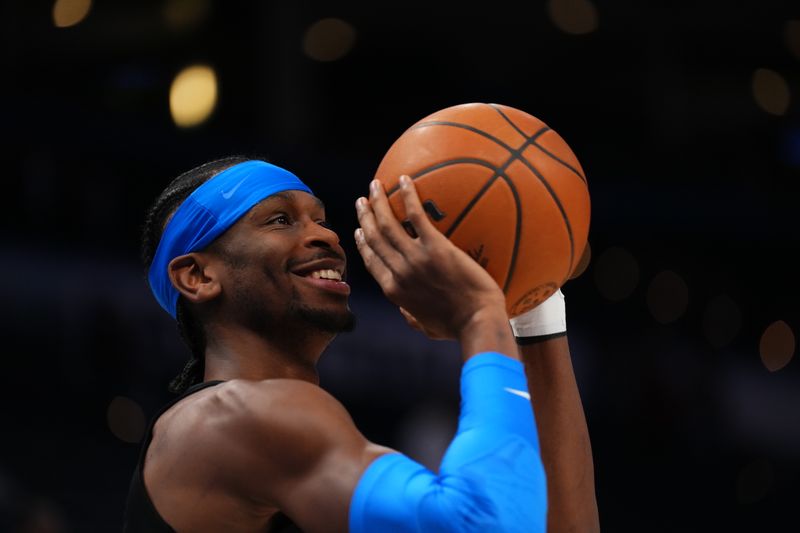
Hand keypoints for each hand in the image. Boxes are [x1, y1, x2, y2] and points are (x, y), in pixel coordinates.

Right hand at [354, 176, 506, 341]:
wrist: (477, 321)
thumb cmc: (456, 327)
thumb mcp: (425, 326)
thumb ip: (410, 316)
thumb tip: (405, 311)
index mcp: (394, 290)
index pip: (371, 261)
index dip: (362, 243)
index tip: (360, 230)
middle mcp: (398, 272)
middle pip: (374, 238)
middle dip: (365, 217)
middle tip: (362, 201)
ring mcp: (415, 258)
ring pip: (387, 224)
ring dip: (378, 201)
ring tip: (376, 185)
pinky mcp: (436, 247)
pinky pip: (416, 215)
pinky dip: (408, 195)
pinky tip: (405, 180)